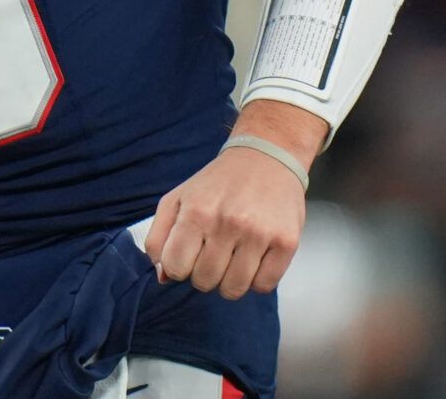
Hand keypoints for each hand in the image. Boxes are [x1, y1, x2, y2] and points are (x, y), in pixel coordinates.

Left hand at [142, 145, 306, 299]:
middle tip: (214, 252)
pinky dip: (257, 280)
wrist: (267, 157)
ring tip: (234, 256)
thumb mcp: (177, 199)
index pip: (175, 267)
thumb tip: (164, 276)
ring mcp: (259, 234)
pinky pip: (264, 286)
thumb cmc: (218, 183)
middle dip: (205, 273)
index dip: (179, 267)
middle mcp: (227, 222)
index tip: (189, 255)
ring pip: (233, 289)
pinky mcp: (286, 242)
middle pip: (204, 281)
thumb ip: (159, 237)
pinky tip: (255, 258)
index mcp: (196, 211)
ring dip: (230, 280)